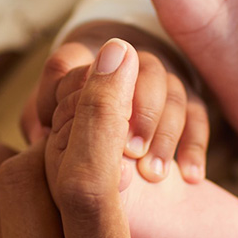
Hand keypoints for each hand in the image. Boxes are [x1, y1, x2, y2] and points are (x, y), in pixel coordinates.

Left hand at [23, 21, 209, 182]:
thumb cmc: (73, 111)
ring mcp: (161, 77)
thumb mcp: (49, 113)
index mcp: (81, 59)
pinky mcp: (187, 99)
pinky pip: (198, 115)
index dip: (74, 92)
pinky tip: (190, 178)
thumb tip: (40, 135)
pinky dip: (194, 146)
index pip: (70, 63)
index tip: (75, 129)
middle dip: (136, 110)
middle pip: (139, 68)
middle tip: (128, 151)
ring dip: (165, 132)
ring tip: (152, 174)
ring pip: (172, 91)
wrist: (123, 96)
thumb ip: (41, 121)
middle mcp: (126, 60)